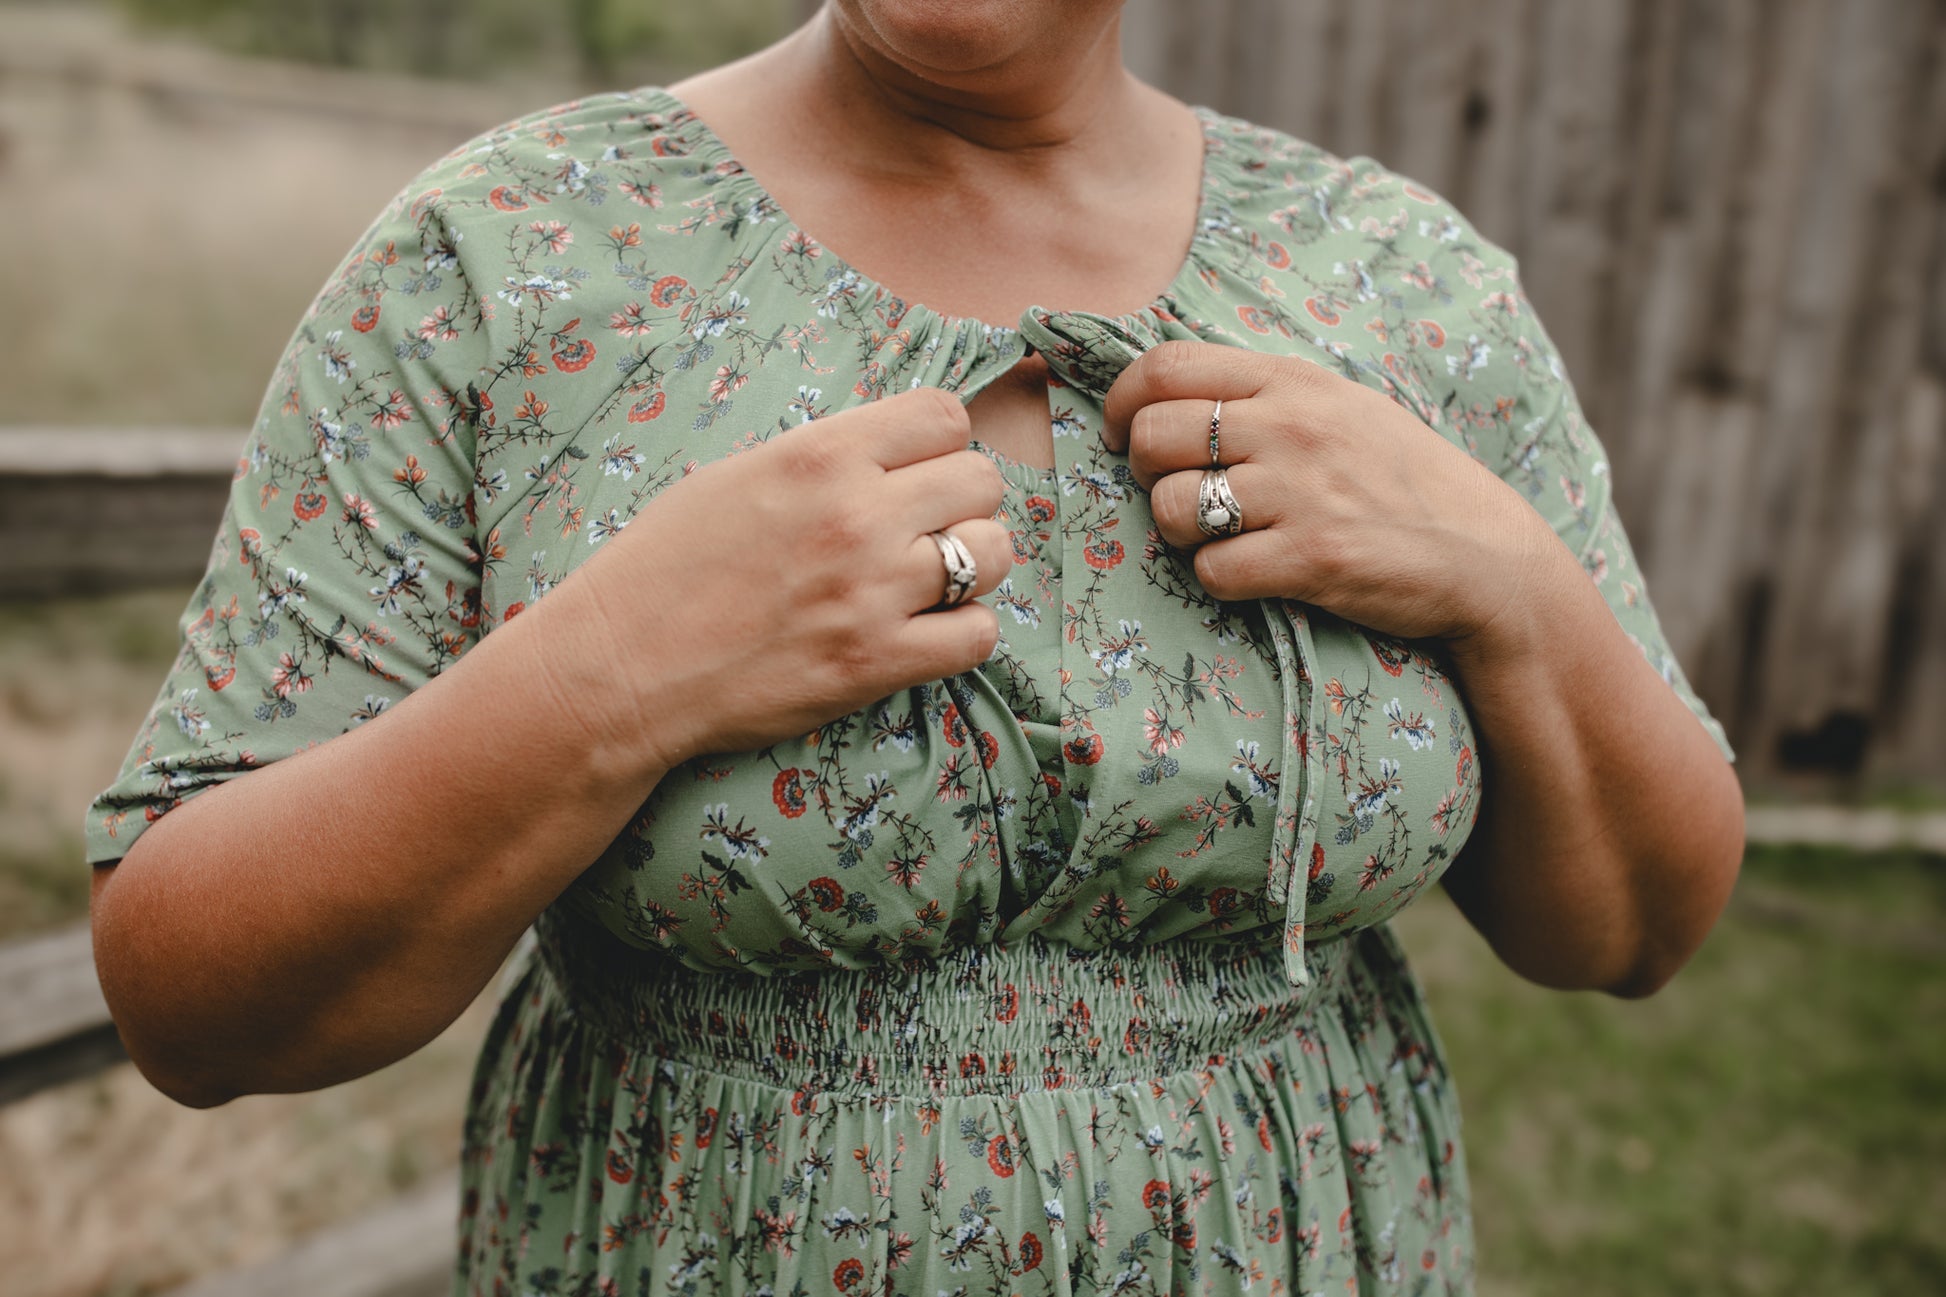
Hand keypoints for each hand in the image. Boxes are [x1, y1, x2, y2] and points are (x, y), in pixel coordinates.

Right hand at [529, 387, 1010, 770]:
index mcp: (820, 456)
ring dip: (973, 566)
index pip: (944, 416)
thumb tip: (893, 456)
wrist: (620, 667)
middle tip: (924, 530)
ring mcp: (873, 592)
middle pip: (982, 482)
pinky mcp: (877, 663)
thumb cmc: (665, 568)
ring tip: (931, 581)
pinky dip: (962, 632)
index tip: (917, 471)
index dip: (939, 444)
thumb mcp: (739, 476)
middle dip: (961, 503)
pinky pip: (978, 636)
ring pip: (993, 556)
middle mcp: (857, 516)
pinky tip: (926, 631)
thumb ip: (825, 460)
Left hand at [1102, 341, 1556, 644]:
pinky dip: (1221, 579)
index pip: (1164, 366)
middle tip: (1181, 496)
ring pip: (1173, 507)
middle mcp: (1292, 427)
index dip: (1122, 403)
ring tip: (1222, 538)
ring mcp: (1302, 492)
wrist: (1485, 554)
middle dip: (1146, 475)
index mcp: (1292, 381)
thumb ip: (1263, 396)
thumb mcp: (1339, 409)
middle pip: (1153, 437)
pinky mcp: (1312, 558)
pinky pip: (1212, 570)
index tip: (1122, 436)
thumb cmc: (1401, 481)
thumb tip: (1164, 396)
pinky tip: (1259, 574)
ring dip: (1181, 534)